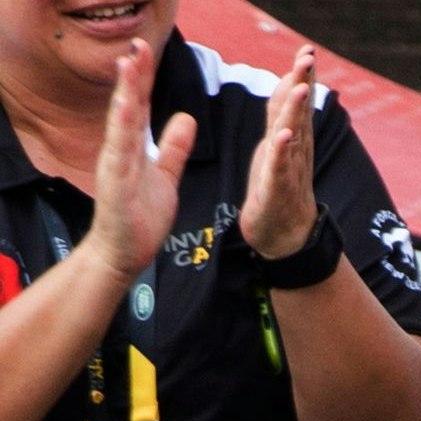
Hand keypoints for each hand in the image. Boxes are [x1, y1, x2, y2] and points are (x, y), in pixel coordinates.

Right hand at [79, 39, 196, 281]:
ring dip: (124, 94)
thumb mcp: (165, 176)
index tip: (145, 51)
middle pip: (127, 107)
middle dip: (132, 77)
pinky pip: (120, 154)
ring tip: (128, 66)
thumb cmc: (140, 216)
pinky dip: (122, 131)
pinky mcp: (115, 184)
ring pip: (120, 124)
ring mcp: (115, 166)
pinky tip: (124, 111)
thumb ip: (173, 148)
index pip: (138, 106)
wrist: (124, 253)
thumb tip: (185, 118)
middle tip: (137, 46)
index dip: (142, 79)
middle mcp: (120, 151)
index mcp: (132, 147)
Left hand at [238, 45, 320, 259]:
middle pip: (299, 112)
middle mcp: (294, 152)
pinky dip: (282, 151)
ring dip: (297, 111)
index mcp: (293, 140)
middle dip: (303, 83)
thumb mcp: (278, 145)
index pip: (296, 103)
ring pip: (292, 135)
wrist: (284, 237)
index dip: (302, 76)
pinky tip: (285, 136)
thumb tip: (292, 80)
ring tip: (301, 86)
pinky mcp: (276, 190)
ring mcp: (287, 170)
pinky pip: (279, 168)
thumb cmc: (278, 188)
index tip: (307, 50)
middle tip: (309, 57)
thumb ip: (282, 113)